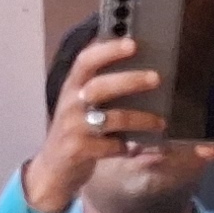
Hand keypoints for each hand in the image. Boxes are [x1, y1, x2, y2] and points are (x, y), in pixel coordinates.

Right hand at [21, 31, 164, 212]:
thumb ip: (98, 85)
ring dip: (140, 119)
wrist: (53, 169)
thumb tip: (137, 65)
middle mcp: (70, 104)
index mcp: (72, 86)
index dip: (108, 50)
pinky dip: (125, 147)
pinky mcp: (77, 150)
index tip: (132, 43)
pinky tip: (134, 147)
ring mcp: (72, 128)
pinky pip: (109, 146)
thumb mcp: (79, 104)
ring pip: (111, 119)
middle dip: (130, 80)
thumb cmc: (75, 130)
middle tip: (157, 78)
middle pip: (100, 86)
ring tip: (160, 122)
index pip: (86, 60)